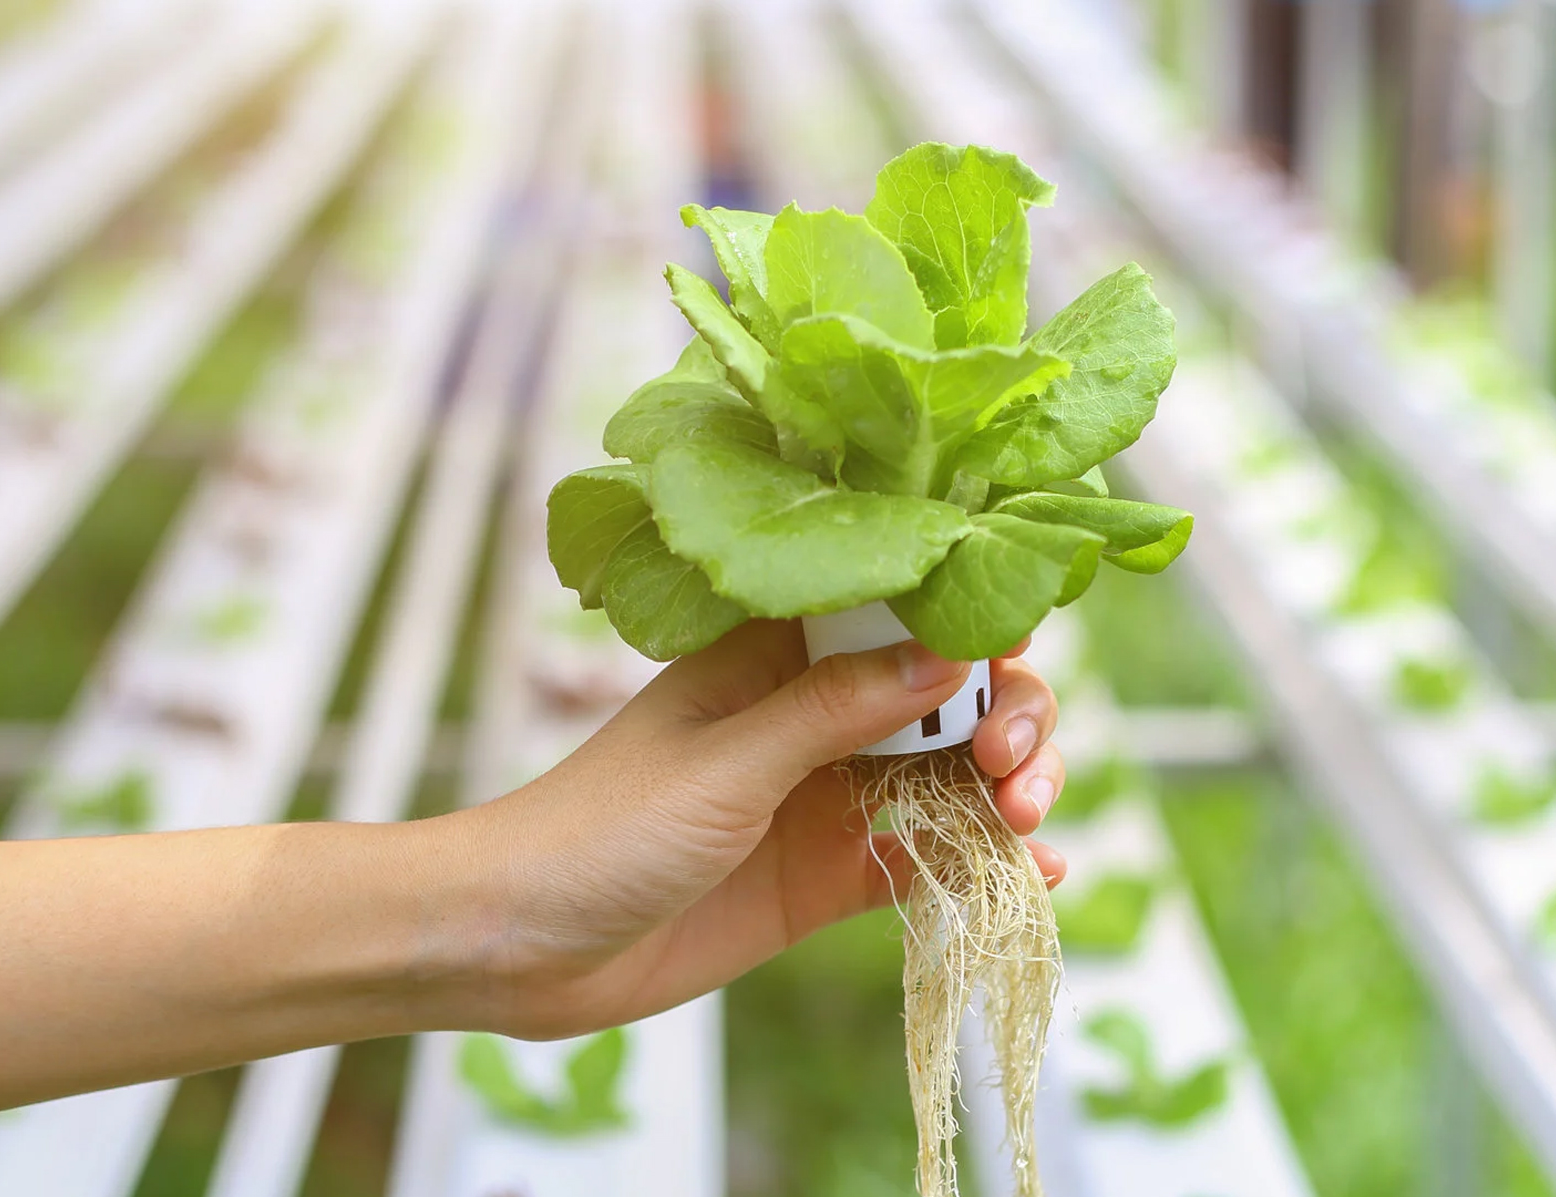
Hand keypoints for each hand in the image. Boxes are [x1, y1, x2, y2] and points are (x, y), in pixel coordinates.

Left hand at [431, 619, 1064, 1039]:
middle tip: (1010, 766)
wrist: (521, 947)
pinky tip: (1034, 879)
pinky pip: (926, 861)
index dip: (969, 619)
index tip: (1014, 646)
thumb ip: (835, 711)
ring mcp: (827, 797)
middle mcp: (814, 715)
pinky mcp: (829, 877)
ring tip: (1028, 824)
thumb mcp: (726, 763)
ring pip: (951, 775)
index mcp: (777, 653)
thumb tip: (948, 656)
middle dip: (1004, 718)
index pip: (899, 608)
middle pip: (948, 694)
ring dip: (1009, 791)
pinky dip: (983, 864)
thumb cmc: (598, 829)